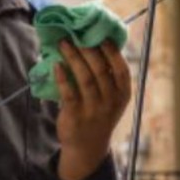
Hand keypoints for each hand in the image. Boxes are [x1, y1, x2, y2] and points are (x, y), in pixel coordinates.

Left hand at [55, 39, 131, 179]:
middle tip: (76, 34)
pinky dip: (62, 77)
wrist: (87, 146)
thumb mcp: (112, 98)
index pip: (121, 69)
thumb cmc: (99, 113)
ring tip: (64, 43)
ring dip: (73, 58)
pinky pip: (69, 93)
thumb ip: (108, 76)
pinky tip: (57, 65)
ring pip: (85, 79)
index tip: (101, 36)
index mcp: (123, 94)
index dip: (112, 51)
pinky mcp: (76, 116)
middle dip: (88, 49)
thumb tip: (93, 43)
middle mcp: (111, 102)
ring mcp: (94, 109)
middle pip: (100, 70)